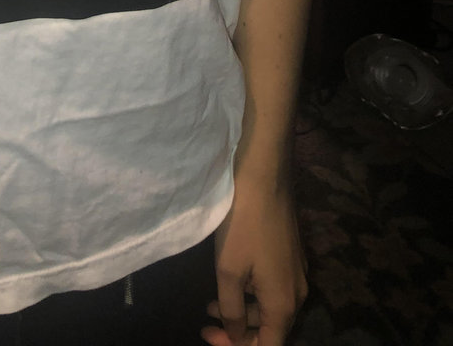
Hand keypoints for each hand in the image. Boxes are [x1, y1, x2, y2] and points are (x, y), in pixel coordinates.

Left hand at [201, 173, 307, 345]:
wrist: (264, 175)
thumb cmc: (243, 223)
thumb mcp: (228, 271)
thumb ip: (231, 311)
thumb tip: (238, 336)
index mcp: (284, 304)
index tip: (210, 335)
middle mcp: (298, 294)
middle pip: (271, 331)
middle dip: (238, 333)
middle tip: (206, 322)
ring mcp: (297, 273)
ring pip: (271, 309)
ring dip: (242, 312)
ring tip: (210, 303)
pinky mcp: (291, 255)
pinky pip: (273, 289)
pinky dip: (250, 293)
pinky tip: (229, 282)